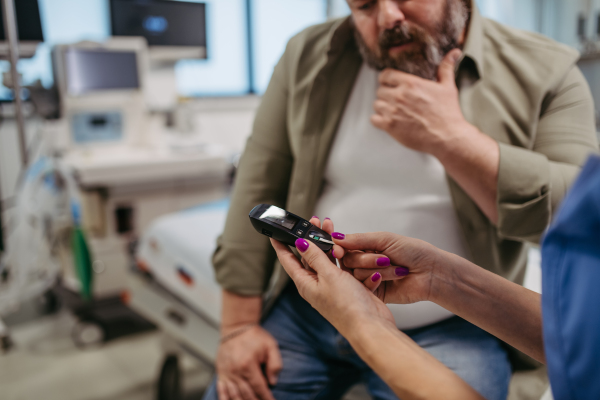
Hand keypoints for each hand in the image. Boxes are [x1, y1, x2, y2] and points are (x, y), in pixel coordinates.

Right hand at [215, 324, 281, 399]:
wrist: (236, 327)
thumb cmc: (255, 336)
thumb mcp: (271, 346)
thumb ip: (275, 364)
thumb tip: (273, 382)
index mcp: (248, 364)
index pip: (259, 387)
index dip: (266, 397)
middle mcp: (235, 371)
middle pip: (246, 394)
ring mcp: (226, 373)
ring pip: (234, 395)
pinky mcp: (220, 373)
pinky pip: (222, 391)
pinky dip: (226, 399)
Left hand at [270, 235, 396, 339]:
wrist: (370, 326)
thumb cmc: (347, 307)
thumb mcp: (328, 276)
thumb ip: (316, 257)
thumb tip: (301, 243)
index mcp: (306, 284)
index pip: (288, 261)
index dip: (281, 246)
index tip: (275, 234)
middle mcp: (317, 285)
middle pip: (309, 257)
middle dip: (310, 238)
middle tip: (313, 221)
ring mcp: (332, 286)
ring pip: (327, 259)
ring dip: (328, 244)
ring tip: (329, 226)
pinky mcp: (347, 286)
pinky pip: (342, 266)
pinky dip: (343, 255)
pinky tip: (346, 246)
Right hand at [336, 232, 442, 304]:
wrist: (431, 271)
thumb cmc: (413, 251)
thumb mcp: (384, 239)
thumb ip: (358, 240)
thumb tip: (335, 237)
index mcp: (366, 248)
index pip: (344, 248)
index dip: (339, 249)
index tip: (337, 250)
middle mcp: (365, 263)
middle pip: (347, 261)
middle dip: (365, 259)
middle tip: (385, 258)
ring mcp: (369, 279)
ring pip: (355, 274)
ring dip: (377, 269)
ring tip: (396, 268)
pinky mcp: (375, 293)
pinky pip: (363, 287)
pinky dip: (376, 281)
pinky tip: (392, 278)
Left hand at [371, 49, 468, 155]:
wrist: (447, 137)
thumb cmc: (448, 112)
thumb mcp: (448, 87)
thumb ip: (446, 68)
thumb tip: (454, 52)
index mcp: (411, 83)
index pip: (386, 75)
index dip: (386, 79)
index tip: (390, 83)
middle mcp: (399, 96)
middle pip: (380, 90)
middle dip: (386, 94)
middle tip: (395, 100)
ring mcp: (393, 111)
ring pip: (376, 104)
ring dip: (382, 107)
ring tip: (393, 111)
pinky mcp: (390, 126)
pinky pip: (373, 119)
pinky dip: (379, 120)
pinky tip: (389, 121)